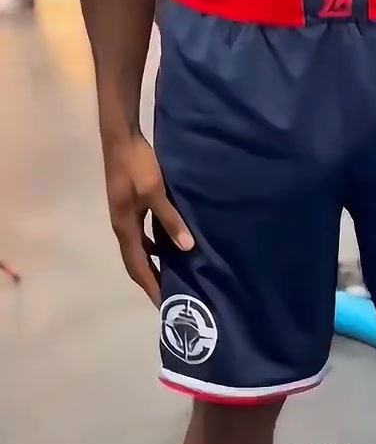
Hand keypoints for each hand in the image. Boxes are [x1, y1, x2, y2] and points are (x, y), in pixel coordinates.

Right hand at [105, 134, 193, 305]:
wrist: (120, 138)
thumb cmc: (137, 165)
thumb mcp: (155, 192)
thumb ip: (170, 219)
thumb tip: (187, 248)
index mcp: (125, 228)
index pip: (138, 267)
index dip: (151, 286)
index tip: (165, 305)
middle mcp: (122, 228)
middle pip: (136, 263)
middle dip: (152, 281)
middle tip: (171, 298)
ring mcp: (125, 218)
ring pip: (140, 250)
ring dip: (154, 265)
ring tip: (174, 277)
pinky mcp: (131, 208)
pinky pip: (143, 236)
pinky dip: (155, 248)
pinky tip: (171, 248)